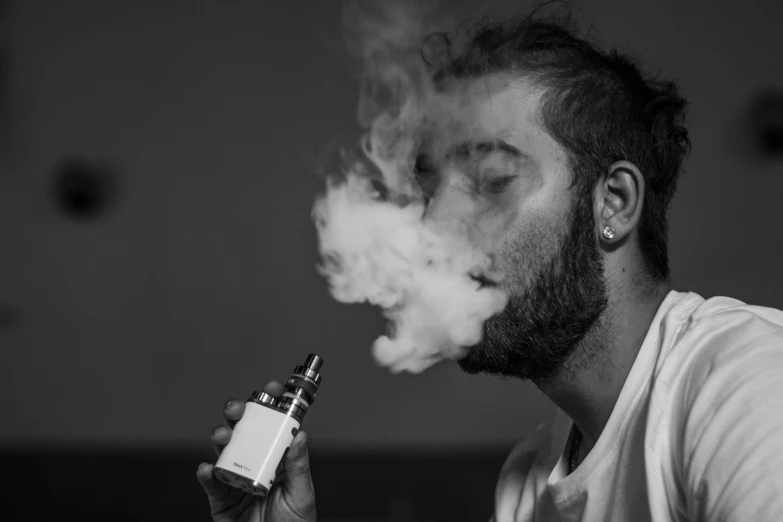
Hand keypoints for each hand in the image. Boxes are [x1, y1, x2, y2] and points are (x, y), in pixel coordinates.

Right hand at [196, 381, 316, 521]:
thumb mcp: (302, 495)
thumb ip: (298, 467)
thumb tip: (300, 435)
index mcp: (278, 460)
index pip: (274, 427)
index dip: (272, 405)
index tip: (273, 389)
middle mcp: (256, 464)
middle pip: (245, 431)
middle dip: (239, 413)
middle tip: (239, 408)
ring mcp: (236, 478)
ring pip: (224, 450)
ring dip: (221, 437)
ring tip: (222, 435)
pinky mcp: (220, 498)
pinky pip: (211, 482)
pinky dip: (206, 473)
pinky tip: (208, 469)